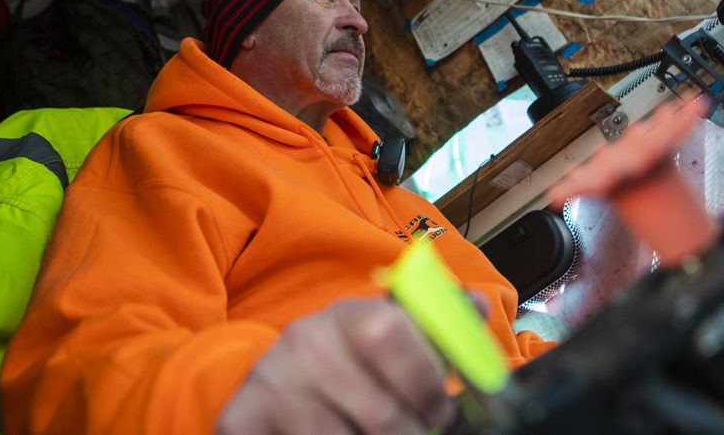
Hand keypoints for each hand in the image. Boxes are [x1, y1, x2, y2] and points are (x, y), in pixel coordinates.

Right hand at [216, 298, 455, 434]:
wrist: (276, 378)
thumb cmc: (352, 359)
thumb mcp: (391, 332)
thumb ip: (438, 325)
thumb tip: (479, 305)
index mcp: (348, 314)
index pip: (390, 334)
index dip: (425, 382)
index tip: (441, 411)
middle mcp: (306, 340)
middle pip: (379, 412)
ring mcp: (273, 382)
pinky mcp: (244, 418)